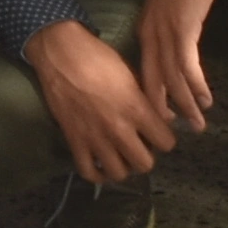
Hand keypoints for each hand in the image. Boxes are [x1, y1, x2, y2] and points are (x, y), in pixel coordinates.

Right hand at [20, 17, 173, 183]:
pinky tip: (101, 163)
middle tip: (140, 144)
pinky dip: (98, 173)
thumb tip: (163, 118)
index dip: (166, 139)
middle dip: (147, 155)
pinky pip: (89, 172)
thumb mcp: (131, 74)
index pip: (166, 142)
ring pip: (119, 174)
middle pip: (145, 164)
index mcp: (136, 109)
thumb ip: (146, 100)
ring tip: (121, 154)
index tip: (159, 133)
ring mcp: (95, 138)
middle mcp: (118, 129)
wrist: (61, 54)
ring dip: (124, 166)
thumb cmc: (99, 57)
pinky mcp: (74, 141)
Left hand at [128, 0, 225, 141]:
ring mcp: (165, 34)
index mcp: (145, 29)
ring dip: (185, 104)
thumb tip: (178, 46)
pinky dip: (197, 86)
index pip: (144, 71)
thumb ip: (168, 27)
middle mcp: (150, 35)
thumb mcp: (169, 6)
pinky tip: (205, 101)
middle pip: (152, 81)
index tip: (162, 115)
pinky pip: (187, 67)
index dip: (153, 95)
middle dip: (164, 108)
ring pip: (171, 79)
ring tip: (197, 124)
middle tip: (174, 131)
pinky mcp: (183, 30)